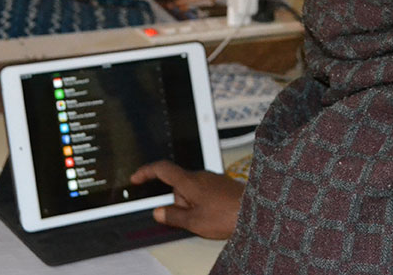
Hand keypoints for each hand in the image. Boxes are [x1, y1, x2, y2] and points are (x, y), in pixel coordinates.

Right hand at [130, 161, 244, 239]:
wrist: (256, 212)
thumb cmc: (227, 215)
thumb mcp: (194, 222)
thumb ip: (173, 216)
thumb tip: (159, 212)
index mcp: (189, 181)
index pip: (162, 169)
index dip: (146, 172)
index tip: (136, 178)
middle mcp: (201, 176)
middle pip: (177, 185)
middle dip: (177, 202)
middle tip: (189, 219)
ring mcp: (212, 179)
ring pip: (191, 191)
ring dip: (192, 205)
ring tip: (208, 220)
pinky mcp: (222, 186)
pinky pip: (204, 193)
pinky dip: (203, 204)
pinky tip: (215, 216)